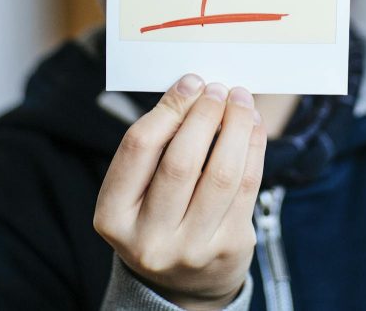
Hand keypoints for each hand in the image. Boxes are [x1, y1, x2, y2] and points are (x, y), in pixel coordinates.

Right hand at [94, 75, 266, 309]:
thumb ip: (156, 145)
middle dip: (204, 115)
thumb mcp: (136, 190)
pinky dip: (254, 148)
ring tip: (240, 101)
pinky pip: (248, 188)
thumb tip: (193, 88)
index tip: (190, 82)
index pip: (139, 148)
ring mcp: (191, 249)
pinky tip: (252, 126)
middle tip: (218, 88)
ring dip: (236, 127)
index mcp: (112, 216)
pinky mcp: (229, 249)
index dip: (168, 108)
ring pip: (222, 174)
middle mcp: (148, 239)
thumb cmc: (157, 216)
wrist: (182, 283)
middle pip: (181, 161)